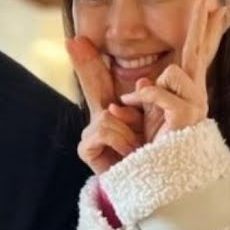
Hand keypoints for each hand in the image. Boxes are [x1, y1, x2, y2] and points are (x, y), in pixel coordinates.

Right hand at [66, 36, 143, 173]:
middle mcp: (99, 119)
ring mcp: (90, 133)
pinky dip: (123, 142)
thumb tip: (140, 82)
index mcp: (115, 111)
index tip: (76, 41)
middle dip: (85, 63)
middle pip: (91, 86)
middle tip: (74, 42)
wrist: (150, 188)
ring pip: (109, 116)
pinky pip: (106, 131)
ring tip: (137, 148)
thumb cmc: (154, 157)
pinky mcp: (85, 148)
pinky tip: (128, 155)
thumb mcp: (155, 125)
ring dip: (130, 131)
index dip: (88, 61)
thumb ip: (148, 104)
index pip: (100, 81)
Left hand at [120, 0, 227, 141]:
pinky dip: (140, 98)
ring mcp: (195, 106)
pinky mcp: (185, 115)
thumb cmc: (151, 149)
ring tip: (132, 105)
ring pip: (173, 73)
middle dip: (201, 25)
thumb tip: (144, 80)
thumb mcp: (144, 116)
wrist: (157, 176)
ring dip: (148, 89)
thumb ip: (146, 95)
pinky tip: (128, 107)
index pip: (198, 57)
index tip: (213, 7)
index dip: (205, 32)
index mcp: (187, 93)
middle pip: (199, 53)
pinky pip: (157, 92)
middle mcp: (196, 96)